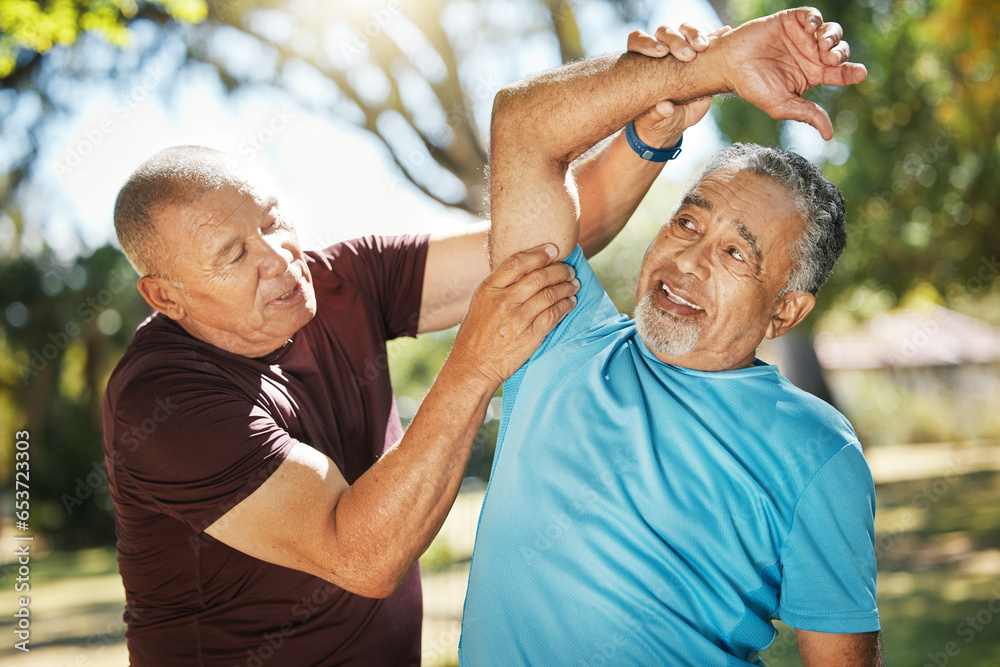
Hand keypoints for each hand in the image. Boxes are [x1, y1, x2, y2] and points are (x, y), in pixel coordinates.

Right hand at [450, 244, 578, 388]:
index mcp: (488, 290)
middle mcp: (503, 302)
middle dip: (559, 270)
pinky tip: (570, 302)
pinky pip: (554, 315)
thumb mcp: (480, 303)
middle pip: (538, 277)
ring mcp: (517, 320)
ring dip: (566, 287)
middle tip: (568, 269)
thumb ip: (500, 285)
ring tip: (573, 284)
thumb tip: (529, 268)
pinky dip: (566, 306)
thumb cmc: (477, 333)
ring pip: (550, 295)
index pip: (517, 263)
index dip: (539, 253)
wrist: (473, 365)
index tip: (554, 249)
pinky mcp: (530, 336)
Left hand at [626, 23, 731, 147]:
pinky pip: (708, 39)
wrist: (673, 122)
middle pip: (665, 32)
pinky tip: (723, 32)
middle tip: (687, 55)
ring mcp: (681, 51)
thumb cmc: (656, 120)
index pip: (638, 41)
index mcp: (642, 62)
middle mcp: (661, 50)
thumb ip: (656, 114)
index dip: (647, 42)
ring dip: (695, 34)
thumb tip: (665, 106)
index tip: (661, 52)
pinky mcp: (700, 55)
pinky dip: (716, 34)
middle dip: (676, 40)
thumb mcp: (654, 120)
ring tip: (703, 47)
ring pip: (685, 31)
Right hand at [714, 7, 866, 138]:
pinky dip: (816, 18)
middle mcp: (811, 55)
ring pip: (830, 31)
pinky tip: (812, 27)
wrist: (728, 66)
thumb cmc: (753, 87)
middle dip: (840, 52)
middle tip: (830, 58)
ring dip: (832, 36)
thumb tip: (829, 134)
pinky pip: (811, 15)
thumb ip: (807, 115)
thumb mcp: (781, 106)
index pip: (840, 72)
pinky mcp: (790, 21)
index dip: (852, 71)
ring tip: (822, 44)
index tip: (860, 73)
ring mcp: (802, 37)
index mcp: (812, 74)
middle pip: (839, 50)